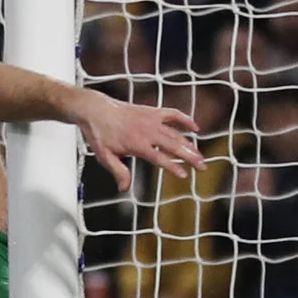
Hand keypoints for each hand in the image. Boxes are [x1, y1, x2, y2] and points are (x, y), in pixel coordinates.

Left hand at [71, 91, 202, 192]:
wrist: (95, 109)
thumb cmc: (99, 133)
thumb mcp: (104, 156)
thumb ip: (118, 171)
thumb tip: (124, 188)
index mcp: (137, 144)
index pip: (159, 158)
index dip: (173, 167)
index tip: (184, 175)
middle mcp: (147, 131)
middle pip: (174, 145)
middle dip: (190, 156)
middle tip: (202, 166)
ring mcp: (151, 120)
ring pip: (176, 133)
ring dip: (190, 144)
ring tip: (200, 155)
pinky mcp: (152, 112)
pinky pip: (173, 114)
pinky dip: (185, 119)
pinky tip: (195, 127)